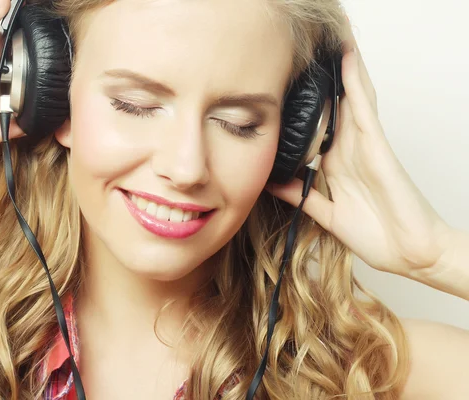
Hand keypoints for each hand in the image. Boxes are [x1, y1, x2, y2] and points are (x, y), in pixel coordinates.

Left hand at [265, 19, 452, 276]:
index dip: (304, 105)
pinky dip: (355, 83)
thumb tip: (273, 182)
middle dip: (323, 79)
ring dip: (341, 69)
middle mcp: (349, 149)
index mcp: (337, 165)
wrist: (409, 254)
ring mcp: (365, 145)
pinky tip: (347, 60)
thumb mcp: (326, 213)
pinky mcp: (378, 147)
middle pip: (335, 104)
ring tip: (329, 40)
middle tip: (306, 52)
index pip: (318, 126)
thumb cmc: (377, 235)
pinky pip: (364, 108)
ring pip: (350, 97)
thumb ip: (301, 195)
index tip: (284, 86)